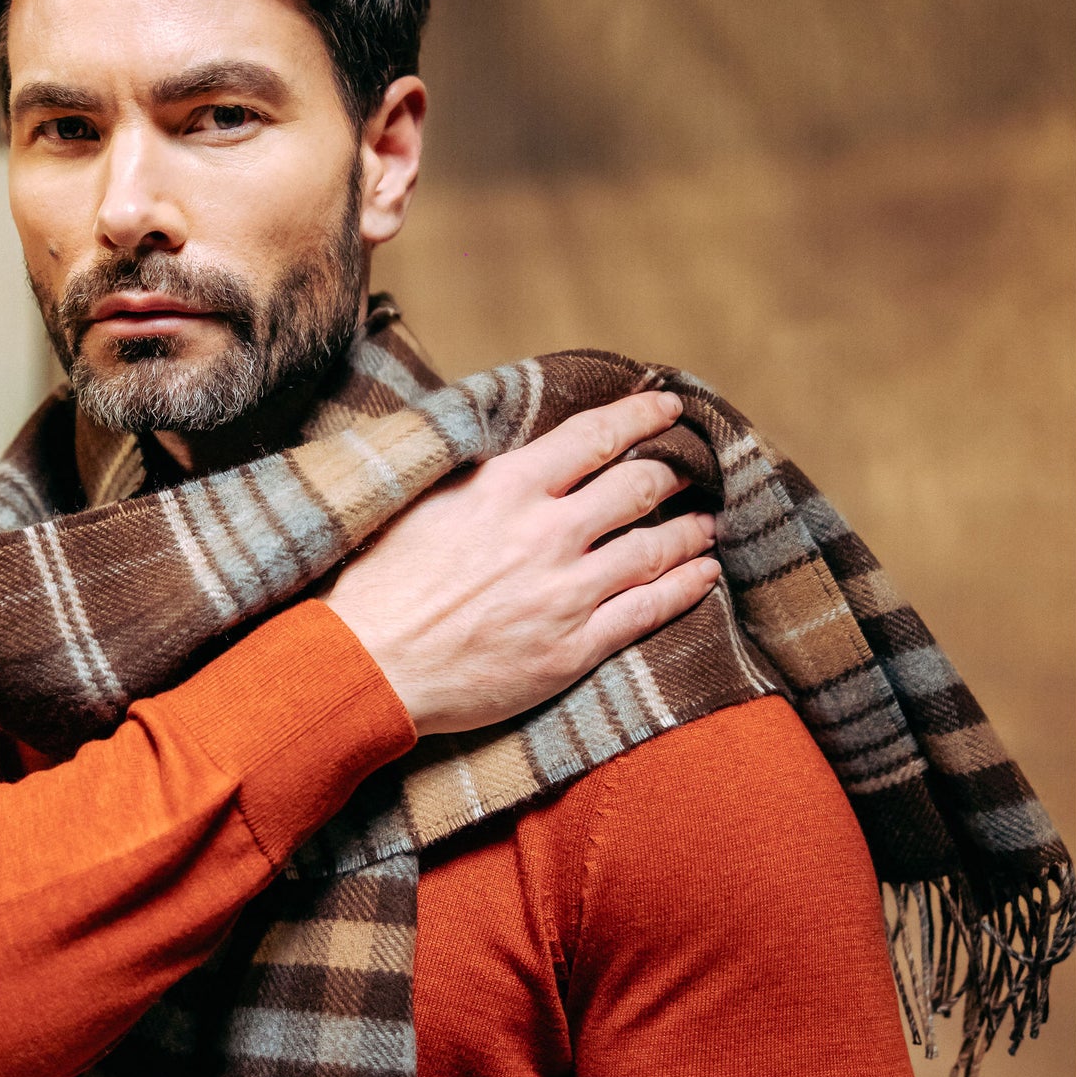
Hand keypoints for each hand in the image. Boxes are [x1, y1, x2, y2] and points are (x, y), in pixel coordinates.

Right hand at [323, 390, 717, 734]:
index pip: (594, 438)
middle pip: (636, 489)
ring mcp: (565, 594)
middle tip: (691, 470)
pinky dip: (683, 588)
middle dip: (672, 474)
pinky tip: (704, 575)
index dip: (640, 419)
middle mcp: (546, 535)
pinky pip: (646, 611)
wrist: (367, 665)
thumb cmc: (378, 585)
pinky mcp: (571, 649)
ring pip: (652, 550)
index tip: (668, 410)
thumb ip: (475, 472)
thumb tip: (507, 447)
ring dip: (689, 532)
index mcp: (507, 488)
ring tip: (708, 524)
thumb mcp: (421, 501)